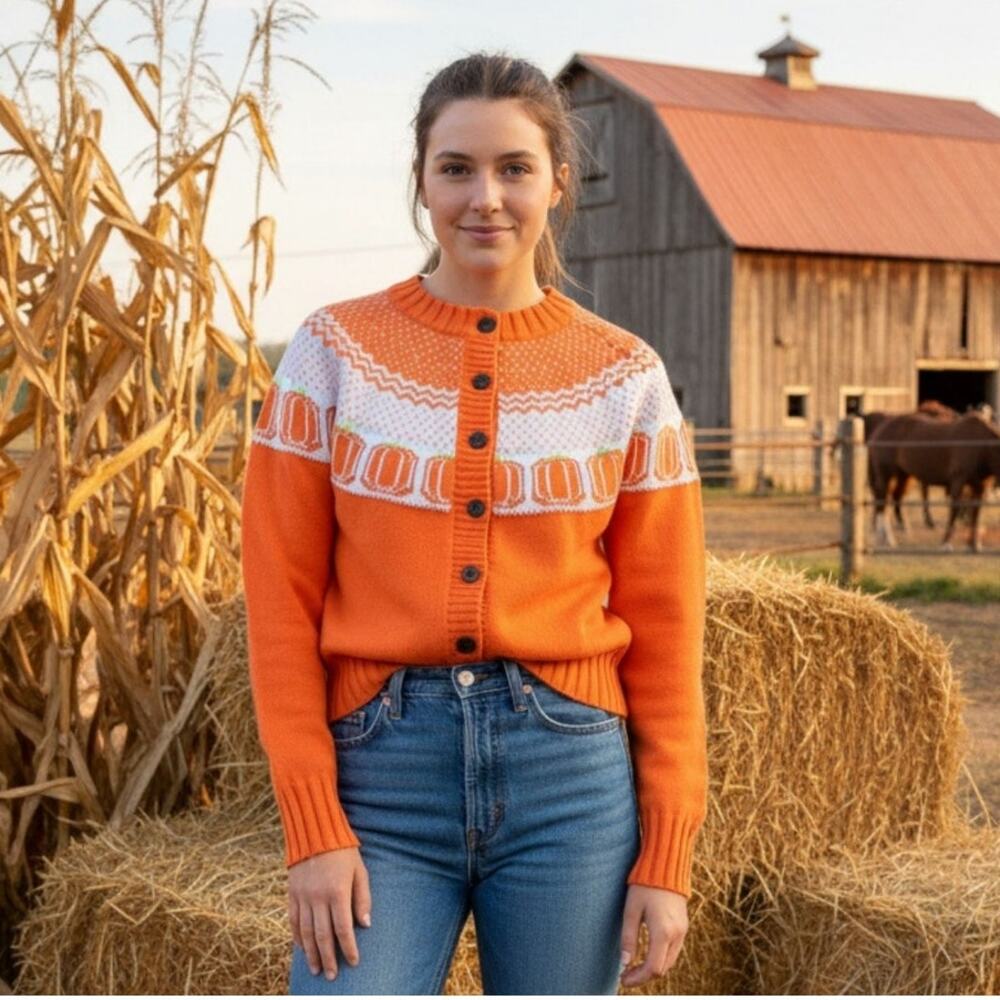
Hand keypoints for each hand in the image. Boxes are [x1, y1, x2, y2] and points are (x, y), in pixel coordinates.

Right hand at [288, 847, 370, 980]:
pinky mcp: (292, 893)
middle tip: (332, 976)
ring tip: (317, 969)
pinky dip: (297, 937)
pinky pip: (293, 921)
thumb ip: (363, 897)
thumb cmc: (343, 851)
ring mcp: (302, 896)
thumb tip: (366, 924)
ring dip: (311, 954)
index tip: (354, 962)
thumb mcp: (360, 870)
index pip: (343, 928)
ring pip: (306, 933)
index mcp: (337, 891)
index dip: (349, 947)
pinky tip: (302, 948)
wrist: (314, 832)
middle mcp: (318, 897)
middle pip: (322, 936)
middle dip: (328, 958)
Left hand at [619, 884, 688, 986]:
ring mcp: (683, 930)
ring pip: (669, 961)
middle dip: (644, 975)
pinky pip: (674, 950)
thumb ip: (628, 937)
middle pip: (663, 968)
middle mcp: (677, 934)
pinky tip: (647, 953)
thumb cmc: (644, 885)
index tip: (623, 979)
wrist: (666, 866)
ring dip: (653, 967)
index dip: (638, 978)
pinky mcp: (684, 925)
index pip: (653, 968)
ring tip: (634, 966)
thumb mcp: (631, 909)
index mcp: (663, 931)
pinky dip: (661, 957)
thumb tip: (624, 963)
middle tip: (626, 974)